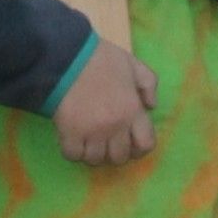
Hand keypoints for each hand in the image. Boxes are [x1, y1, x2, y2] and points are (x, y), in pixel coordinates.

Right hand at [52, 40, 158, 165]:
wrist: (66, 56)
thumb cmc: (100, 59)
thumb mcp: (132, 64)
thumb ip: (148, 84)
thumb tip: (151, 106)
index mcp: (133, 111)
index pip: (145, 145)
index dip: (139, 148)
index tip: (130, 142)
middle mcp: (115, 126)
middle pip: (119, 158)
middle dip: (114, 151)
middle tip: (106, 140)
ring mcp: (92, 132)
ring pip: (96, 160)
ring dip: (93, 152)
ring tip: (88, 140)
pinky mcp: (69, 133)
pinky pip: (73, 155)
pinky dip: (73, 150)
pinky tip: (72, 138)